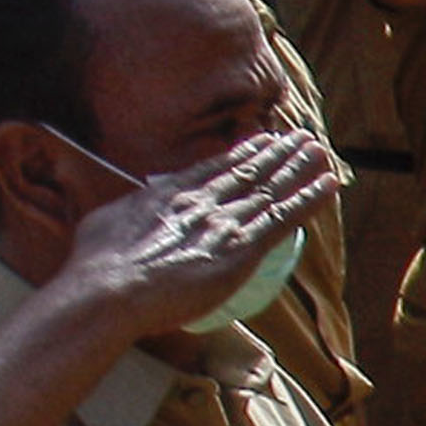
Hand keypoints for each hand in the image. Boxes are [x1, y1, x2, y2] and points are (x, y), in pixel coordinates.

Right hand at [66, 130, 340, 343]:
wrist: (110, 287)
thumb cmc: (96, 265)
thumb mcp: (104, 223)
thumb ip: (127, 213)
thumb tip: (126, 210)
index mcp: (169, 193)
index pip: (214, 169)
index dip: (241, 154)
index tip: (260, 141)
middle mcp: (201, 200)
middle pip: (247, 171)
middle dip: (276, 153)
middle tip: (299, 138)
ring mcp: (223, 222)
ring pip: (270, 188)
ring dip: (298, 167)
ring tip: (320, 150)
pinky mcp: (240, 248)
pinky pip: (284, 218)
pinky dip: (309, 198)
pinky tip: (330, 184)